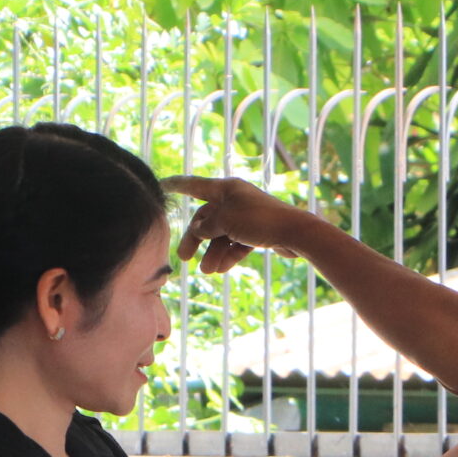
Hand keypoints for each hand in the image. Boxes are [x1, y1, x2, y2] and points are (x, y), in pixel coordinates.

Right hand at [167, 175, 319, 274]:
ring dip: (213, 253)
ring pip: (222, 235)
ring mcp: (246, 216)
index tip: (162, 185)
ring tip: (208, 271)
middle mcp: (235, 200)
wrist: (295, 233)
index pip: (195, 185)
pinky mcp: (257, 232)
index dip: (177, 186)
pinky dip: (229, 255)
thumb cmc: (259, 220)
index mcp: (226, 189)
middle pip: (207, 218)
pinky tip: (221, 269)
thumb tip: (198, 230)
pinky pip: (236, 243)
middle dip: (195, 239)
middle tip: (183, 258)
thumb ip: (207, 226)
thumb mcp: (226, 221)